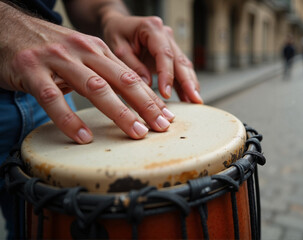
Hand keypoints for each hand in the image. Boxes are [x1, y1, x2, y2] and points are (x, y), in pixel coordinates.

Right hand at [0, 3, 174, 143]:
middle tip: (161, 126)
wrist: (8, 28)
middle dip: (146, 105)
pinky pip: (52, 99)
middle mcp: (83, 52)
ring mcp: (58, 60)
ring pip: (95, 88)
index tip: (167, 117)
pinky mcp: (32, 71)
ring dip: (119, 112)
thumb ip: (103, 73)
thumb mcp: (81, 56)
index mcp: (98, 50)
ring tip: (135, 132)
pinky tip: (83, 137)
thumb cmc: (49, 49)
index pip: (131, 76)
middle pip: (122, 80)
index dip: (151, 97)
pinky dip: (69, 119)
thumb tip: (132, 98)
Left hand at [101, 13, 202, 102]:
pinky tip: (189, 97)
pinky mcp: (171, 55)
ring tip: (195, 101)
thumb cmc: (117, 33)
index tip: (166, 93)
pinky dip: (184, 84)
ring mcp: (170, 44)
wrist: (119, 25)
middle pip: (180, 60)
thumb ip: (133, 66)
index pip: (164, 54)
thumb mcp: (118, 49)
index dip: (167, 75)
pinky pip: (180, 70)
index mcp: (152, 28)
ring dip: (190, 84)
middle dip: (188, 82)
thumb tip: (147, 84)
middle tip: (194, 99)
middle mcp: (165, 34)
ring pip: (184, 66)